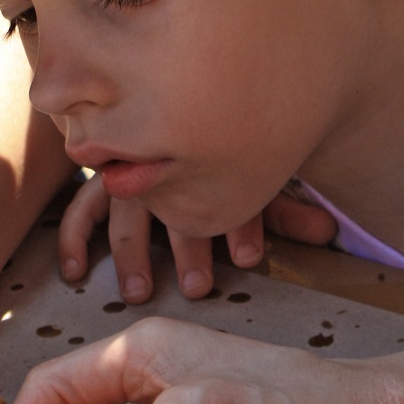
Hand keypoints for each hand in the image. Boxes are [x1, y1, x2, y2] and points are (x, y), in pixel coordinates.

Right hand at [58, 176, 337, 302]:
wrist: (169, 114)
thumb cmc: (220, 157)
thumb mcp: (258, 180)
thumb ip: (287, 210)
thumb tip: (329, 231)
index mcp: (207, 164)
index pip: (224, 190)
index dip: (240, 221)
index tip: (250, 255)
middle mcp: (164, 168)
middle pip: (173, 205)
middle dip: (188, 246)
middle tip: (198, 285)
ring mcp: (128, 174)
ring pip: (126, 213)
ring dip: (133, 252)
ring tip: (139, 289)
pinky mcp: (99, 183)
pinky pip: (80, 210)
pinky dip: (75, 239)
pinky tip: (77, 271)